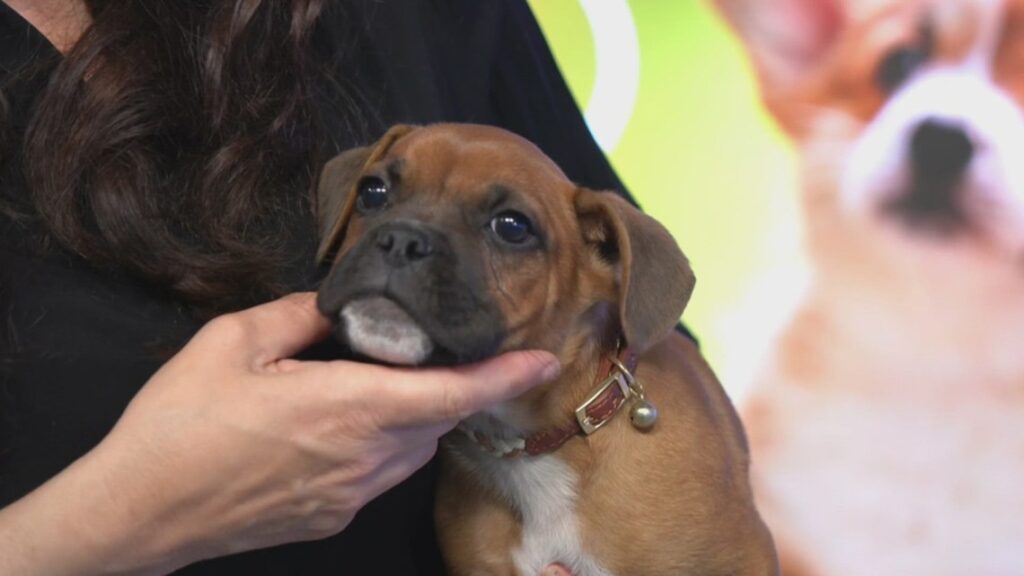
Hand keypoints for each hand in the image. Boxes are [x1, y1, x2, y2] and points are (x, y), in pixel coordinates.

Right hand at [0, 293, 559, 575]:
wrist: (140, 510)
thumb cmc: (179, 423)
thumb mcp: (232, 342)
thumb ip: (298, 316)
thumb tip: (333, 302)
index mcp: (347, 406)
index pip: (450, 392)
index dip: (503, 376)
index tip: (542, 358)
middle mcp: (363, 457)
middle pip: (439, 418)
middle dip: (452, 385)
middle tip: (441, 351)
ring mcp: (349, 494)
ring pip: (416, 449)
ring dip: (418, 415)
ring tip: (383, 383)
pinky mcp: (332, 516)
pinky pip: (383, 475)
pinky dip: (386, 444)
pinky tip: (344, 425)